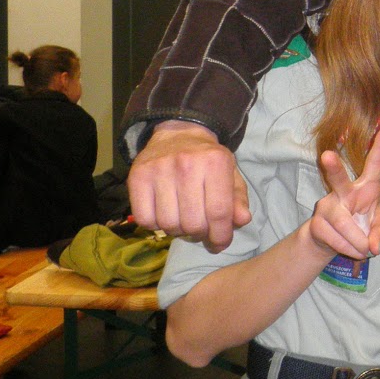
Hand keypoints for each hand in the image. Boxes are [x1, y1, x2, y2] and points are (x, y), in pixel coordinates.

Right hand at [128, 121, 249, 251]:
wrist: (179, 134)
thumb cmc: (208, 160)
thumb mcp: (230, 174)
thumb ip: (237, 199)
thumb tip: (242, 220)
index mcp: (216, 162)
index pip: (219, 212)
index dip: (221, 236)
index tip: (220, 244)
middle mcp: (187, 164)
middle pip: (193, 223)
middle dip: (200, 235)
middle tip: (201, 230)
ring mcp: (159, 169)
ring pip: (168, 224)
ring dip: (178, 231)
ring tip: (183, 221)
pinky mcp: (137, 176)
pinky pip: (145, 219)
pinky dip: (155, 225)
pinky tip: (164, 214)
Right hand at [309, 122, 379, 260]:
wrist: (331, 243)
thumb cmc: (360, 226)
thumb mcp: (378, 229)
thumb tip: (374, 245)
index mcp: (366, 186)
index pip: (375, 162)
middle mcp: (344, 191)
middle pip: (337, 177)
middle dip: (333, 166)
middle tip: (326, 155)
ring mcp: (327, 206)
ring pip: (345, 224)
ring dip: (358, 242)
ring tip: (365, 249)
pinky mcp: (316, 223)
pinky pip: (337, 239)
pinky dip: (350, 249)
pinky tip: (350, 248)